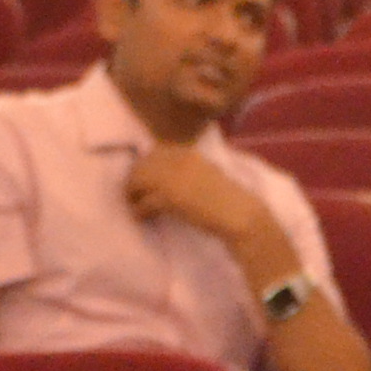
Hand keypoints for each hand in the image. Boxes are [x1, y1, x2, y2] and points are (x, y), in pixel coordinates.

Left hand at [127, 143, 282, 274]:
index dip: (145, 167)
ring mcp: (174, 178)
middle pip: (143, 164)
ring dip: (132, 194)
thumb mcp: (206, 173)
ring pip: (139, 180)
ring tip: (134, 206)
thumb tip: (168, 179)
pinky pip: (145, 202)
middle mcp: (178, 160)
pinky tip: (141, 218)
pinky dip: (140, 211)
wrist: (238, 213)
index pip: (155, 152)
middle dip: (134, 180)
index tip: (142, 181)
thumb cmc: (227, 199)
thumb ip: (188, 170)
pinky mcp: (171, 197)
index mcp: (188, 152)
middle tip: (132, 195)